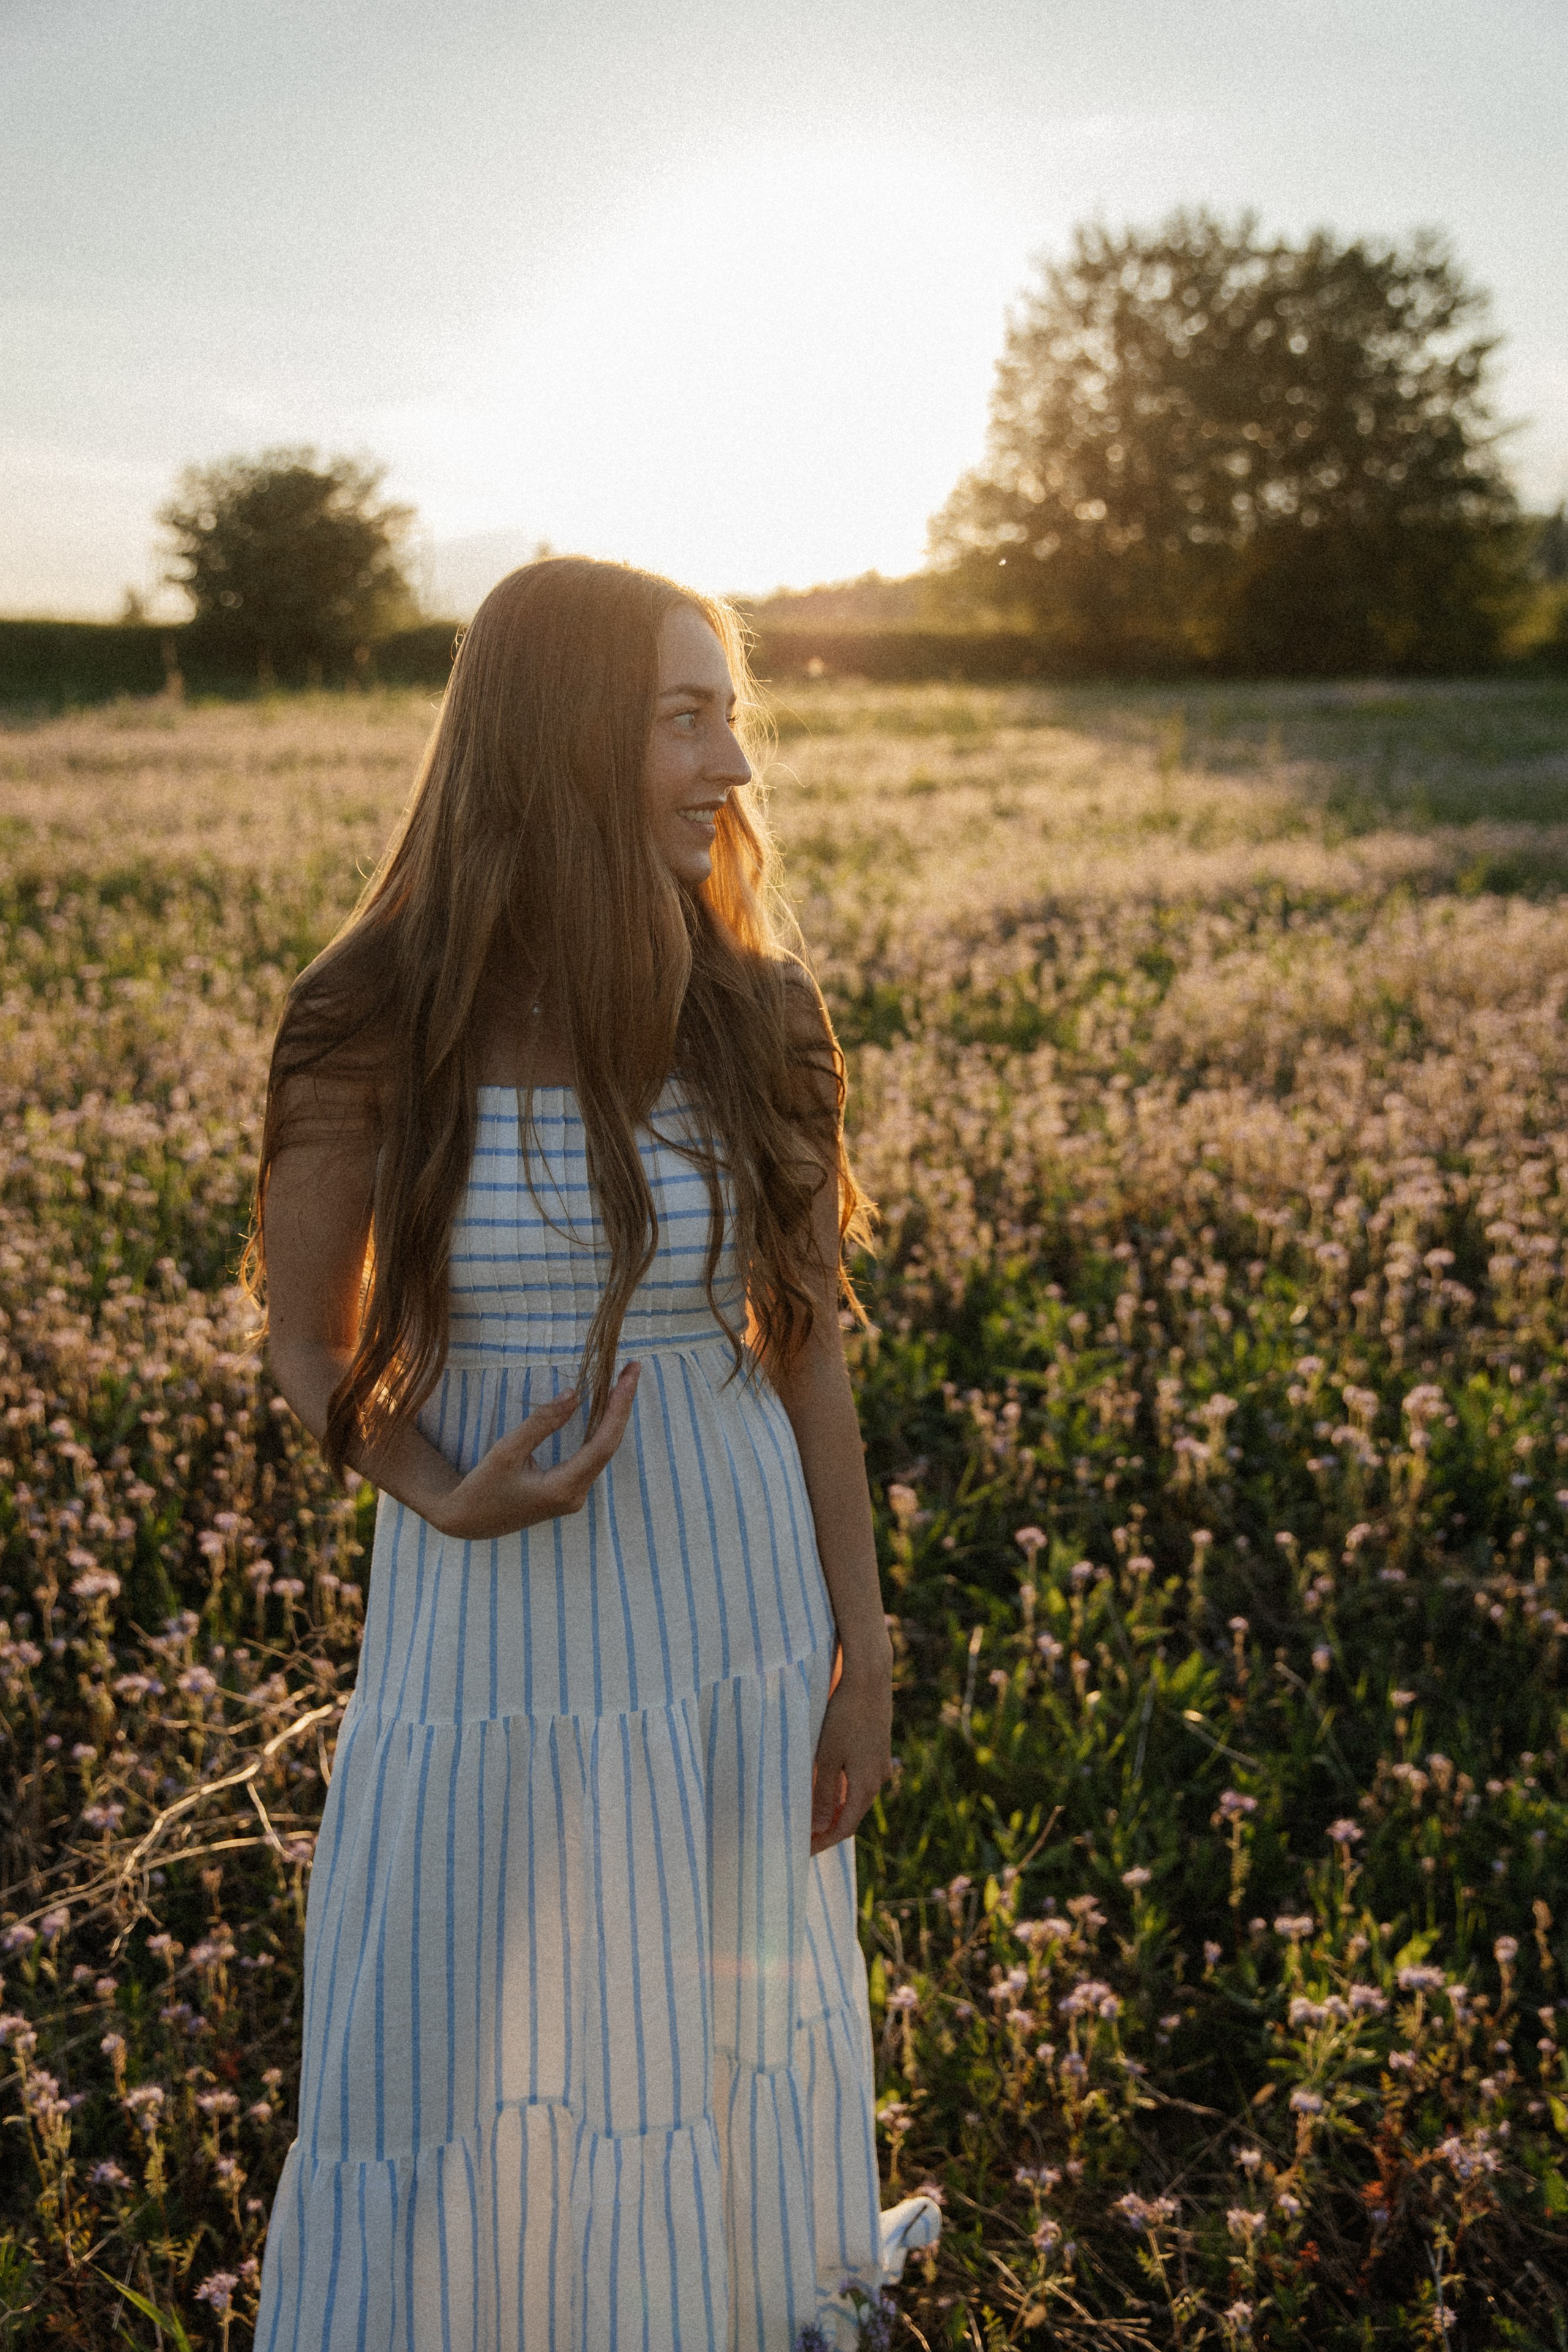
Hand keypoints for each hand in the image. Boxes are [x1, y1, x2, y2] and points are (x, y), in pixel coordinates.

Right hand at [430, 1364, 639, 1539]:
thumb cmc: (482, 1488)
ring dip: (613, 1416)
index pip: (604, 1443)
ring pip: (603, 1450)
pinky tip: (605, 1408)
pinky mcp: (567, 1491)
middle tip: (632, 1369)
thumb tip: (574, 1394)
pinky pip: (592, 1456)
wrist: (466, 1521)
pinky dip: (600, 1428)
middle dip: (622, 1405)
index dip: (620, 1407)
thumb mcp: (507, 1452)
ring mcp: (573, 1495)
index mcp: (563, 1489)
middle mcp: (575, 1495)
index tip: (630, 1375)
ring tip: (622, 1382)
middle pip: (609, 1445)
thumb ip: (542, 1423)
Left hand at [809, 1643, 893, 1854]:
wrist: (869, 1679)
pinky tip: (827, 1786)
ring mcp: (879, 1764)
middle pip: (852, 1816)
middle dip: (827, 1830)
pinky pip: (859, 1781)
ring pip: (856, 1798)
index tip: (801, 1851)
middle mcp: (877, 1779)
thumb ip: (823, 1794)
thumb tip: (819, 1828)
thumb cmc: (843, 1716)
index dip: (822, 1842)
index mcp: (866, 1786)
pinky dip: (842, 1792)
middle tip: (802, 1838)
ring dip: (835, 1810)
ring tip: (811, 1816)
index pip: (843, 1828)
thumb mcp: (826, 1757)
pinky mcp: (877, 1748)